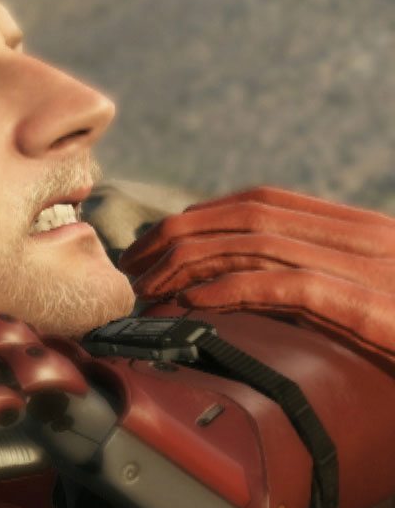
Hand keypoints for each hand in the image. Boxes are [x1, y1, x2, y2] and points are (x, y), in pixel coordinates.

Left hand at [122, 187, 394, 370]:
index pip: (264, 202)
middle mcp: (364, 238)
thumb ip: (328, 287)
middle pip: (247, 216)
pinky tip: (193, 306)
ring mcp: (371, 269)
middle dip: (179, 238)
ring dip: (190, 265)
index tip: (157, 244)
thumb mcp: (379, 304)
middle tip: (136, 271)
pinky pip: (288, 286)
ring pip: (257, 244)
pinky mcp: (373, 306)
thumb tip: (255, 290)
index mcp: (363, 231)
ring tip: (150, 290)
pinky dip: (231, 291)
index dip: (199, 216)